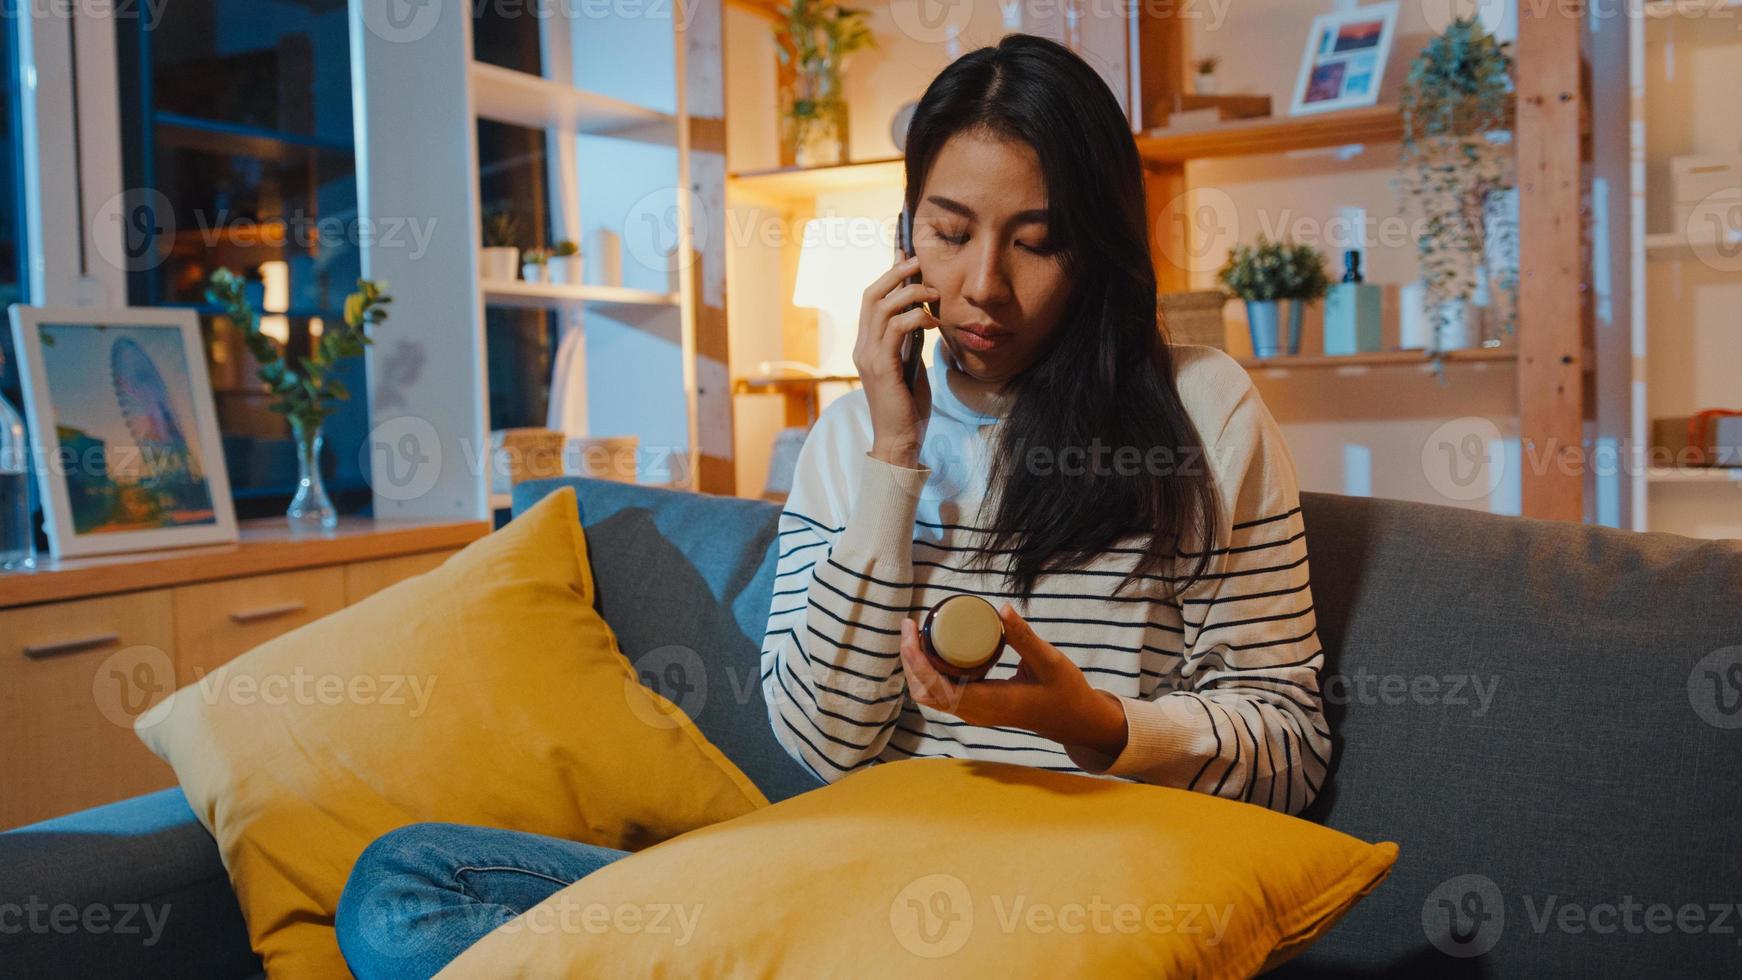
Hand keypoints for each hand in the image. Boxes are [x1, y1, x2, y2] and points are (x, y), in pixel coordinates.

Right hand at [855, 253, 939, 467]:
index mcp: (866, 345)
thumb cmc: (907, 406)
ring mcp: (868, 356)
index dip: (887, 275)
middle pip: (871, 295)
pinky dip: (915, 318)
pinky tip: (933, 321)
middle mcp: (862, 347)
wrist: (899, 439)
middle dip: (895, 273)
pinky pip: (896, 329)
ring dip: (910, 293)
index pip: (871, 300)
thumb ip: (908, 342)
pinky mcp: (881, 367)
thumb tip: (920, 317)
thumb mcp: (909, 365)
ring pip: (883, 307)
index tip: (906, 257)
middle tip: (918, 262)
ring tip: (933, 293)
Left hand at [898, 602, 1128, 757]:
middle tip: (911, 626)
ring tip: (916, 634)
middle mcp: (975, 712)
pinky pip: (943, 693)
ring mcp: (974, 712)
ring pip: (931, 695)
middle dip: (910, 660)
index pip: (937, 688)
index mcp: (988, 703)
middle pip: (925, 692)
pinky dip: (930, 672)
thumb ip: (1025, 637)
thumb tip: (1002, 608)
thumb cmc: (1065, 692)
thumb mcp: (1049, 661)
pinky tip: (934, 648)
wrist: (1076, 720)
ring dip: (917, 666)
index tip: (911, 632)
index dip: (916, 661)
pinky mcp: (978, 706)